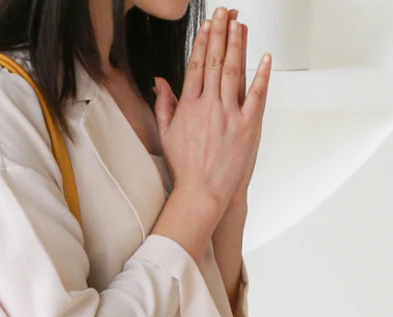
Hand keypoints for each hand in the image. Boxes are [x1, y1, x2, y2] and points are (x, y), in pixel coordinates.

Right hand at [153, 6, 271, 220]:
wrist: (202, 191)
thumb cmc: (184, 168)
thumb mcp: (166, 135)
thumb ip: (164, 105)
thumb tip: (160, 82)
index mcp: (188, 108)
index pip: (196, 67)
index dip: (203, 43)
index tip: (207, 25)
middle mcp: (208, 107)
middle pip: (216, 63)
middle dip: (220, 34)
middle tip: (225, 12)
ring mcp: (229, 115)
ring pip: (234, 72)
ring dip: (238, 45)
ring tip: (240, 24)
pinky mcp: (247, 126)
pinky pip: (256, 95)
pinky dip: (261, 75)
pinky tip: (264, 57)